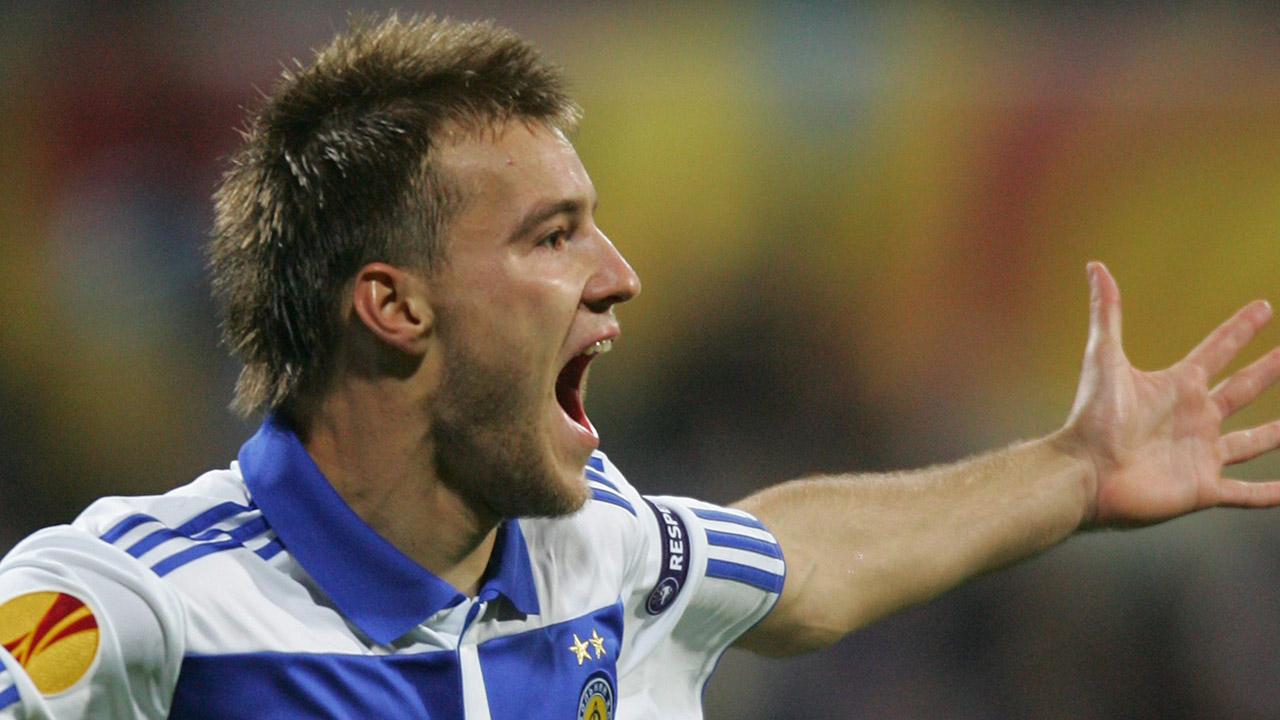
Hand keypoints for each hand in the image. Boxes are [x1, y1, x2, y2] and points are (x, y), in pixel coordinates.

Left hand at [1058, 262, 1279, 527]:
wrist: (1084, 471)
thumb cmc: (1092, 417)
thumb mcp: (1104, 358)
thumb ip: (1107, 312)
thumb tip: (1095, 266)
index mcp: (1176, 386)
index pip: (1216, 350)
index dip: (1239, 329)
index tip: (1263, 307)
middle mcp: (1193, 418)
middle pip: (1241, 389)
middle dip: (1269, 370)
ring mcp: (1200, 454)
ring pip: (1250, 442)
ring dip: (1275, 434)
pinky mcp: (1202, 488)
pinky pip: (1244, 494)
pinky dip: (1267, 495)